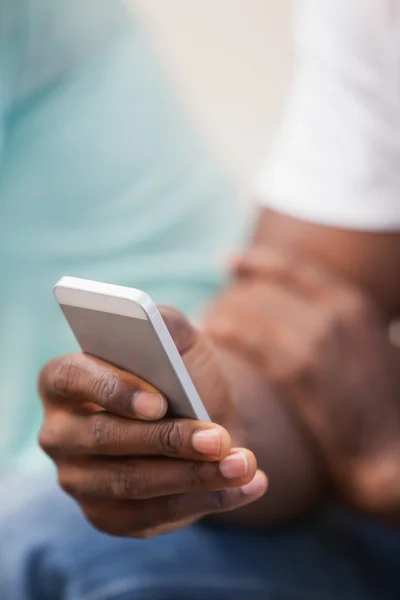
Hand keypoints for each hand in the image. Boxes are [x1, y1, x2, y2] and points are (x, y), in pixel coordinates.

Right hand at [38, 307, 266, 537]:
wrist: (198, 419)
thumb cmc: (180, 374)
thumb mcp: (177, 340)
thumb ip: (163, 323)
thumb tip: (152, 320)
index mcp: (65, 379)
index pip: (71, 378)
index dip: (112, 390)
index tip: (159, 402)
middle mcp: (59, 432)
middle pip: (103, 437)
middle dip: (167, 441)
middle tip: (219, 439)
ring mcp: (78, 479)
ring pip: (131, 483)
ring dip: (193, 476)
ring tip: (243, 464)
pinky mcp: (105, 515)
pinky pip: (151, 517)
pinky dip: (205, 501)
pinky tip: (246, 486)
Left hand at [205, 247, 399, 521]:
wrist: (391, 449)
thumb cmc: (379, 402)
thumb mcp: (370, 345)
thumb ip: (339, 321)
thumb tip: (305, 310)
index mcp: (351, 303)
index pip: (292, 267)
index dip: (255, 261)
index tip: (229, 260)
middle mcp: (333, 314)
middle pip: (264, 289)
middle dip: (231, 296)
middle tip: (211, 307)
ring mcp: (317, 340)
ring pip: (251, 311)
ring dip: (222, 314)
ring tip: (205, 324)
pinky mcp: (299, 371)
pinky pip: (249, 340)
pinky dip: (226, 335)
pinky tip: (212, 342)